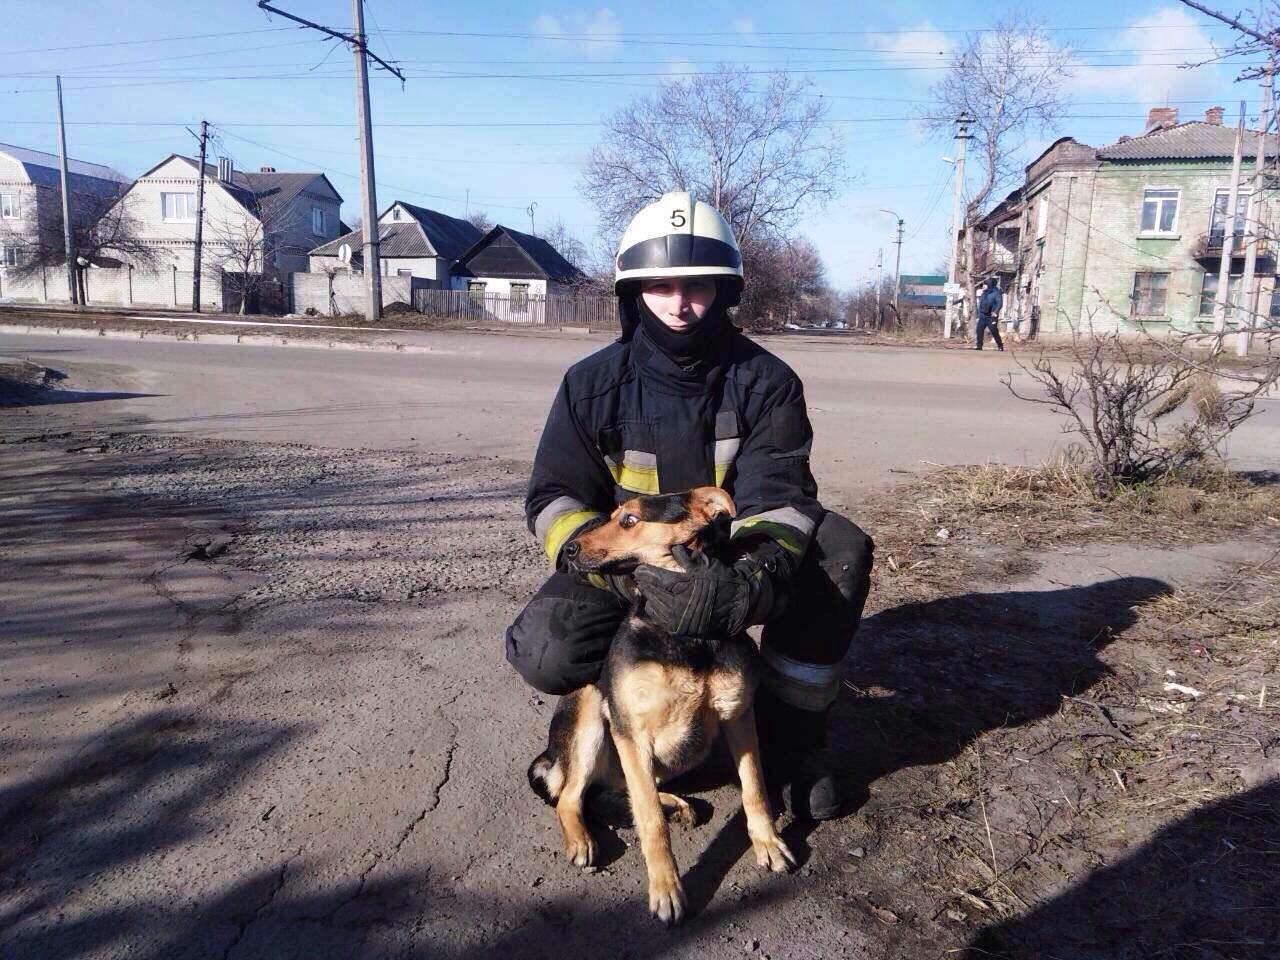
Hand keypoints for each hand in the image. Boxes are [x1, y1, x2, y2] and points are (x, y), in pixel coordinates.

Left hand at [634, 545, 754, 635]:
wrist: (738, 607)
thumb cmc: (723, 582)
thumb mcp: (706, 565)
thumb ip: (687, 558)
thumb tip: (673, 550)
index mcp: (684, 587)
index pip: (657, 579)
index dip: (647, 573)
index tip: (640, 569)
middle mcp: (678, 605)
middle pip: (653, 593)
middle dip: (645, 584)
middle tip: (640, 576)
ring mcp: (677, 620)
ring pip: (654, 606)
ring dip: (649, 596)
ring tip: (648, 588)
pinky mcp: (679, 630)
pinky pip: (660, 619)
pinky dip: (655, 609)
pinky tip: (655, 602)